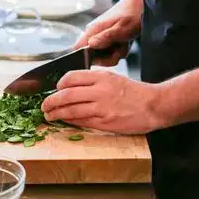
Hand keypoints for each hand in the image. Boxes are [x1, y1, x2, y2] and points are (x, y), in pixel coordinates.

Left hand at [41, 70, 169, 134]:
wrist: (154, 105)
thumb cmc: (135, 92)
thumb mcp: (113, 78)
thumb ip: (94, 81)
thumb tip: (72, 87)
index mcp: (101, 77)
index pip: (71, 77)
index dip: (59, 84)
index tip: (55, 89)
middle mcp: (99, 90)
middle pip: (66, 95)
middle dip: (51, 101)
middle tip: (44, 105)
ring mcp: (102, 107)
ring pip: (71, 110)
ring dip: (56, 113)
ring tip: (49, 115)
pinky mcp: (105, 122)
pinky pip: (82, 121)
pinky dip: (70, 121)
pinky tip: (65, 121)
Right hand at [75, 1, 140, 65]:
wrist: (139, 4)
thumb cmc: (131, 13)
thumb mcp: (122, 28)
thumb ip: (106, 37)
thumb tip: (91, 44)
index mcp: (92, 30)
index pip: (77, 48)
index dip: (86, 57)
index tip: (103, 57)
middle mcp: (93, 34)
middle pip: (93, 56)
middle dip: (108, 57)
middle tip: (120, 47)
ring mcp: (100, 37)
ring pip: (104, 56)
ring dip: (116, 53)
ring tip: (124, 42)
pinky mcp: (107, 39)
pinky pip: (111, 52)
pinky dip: (120, 50)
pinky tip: (125, 42)